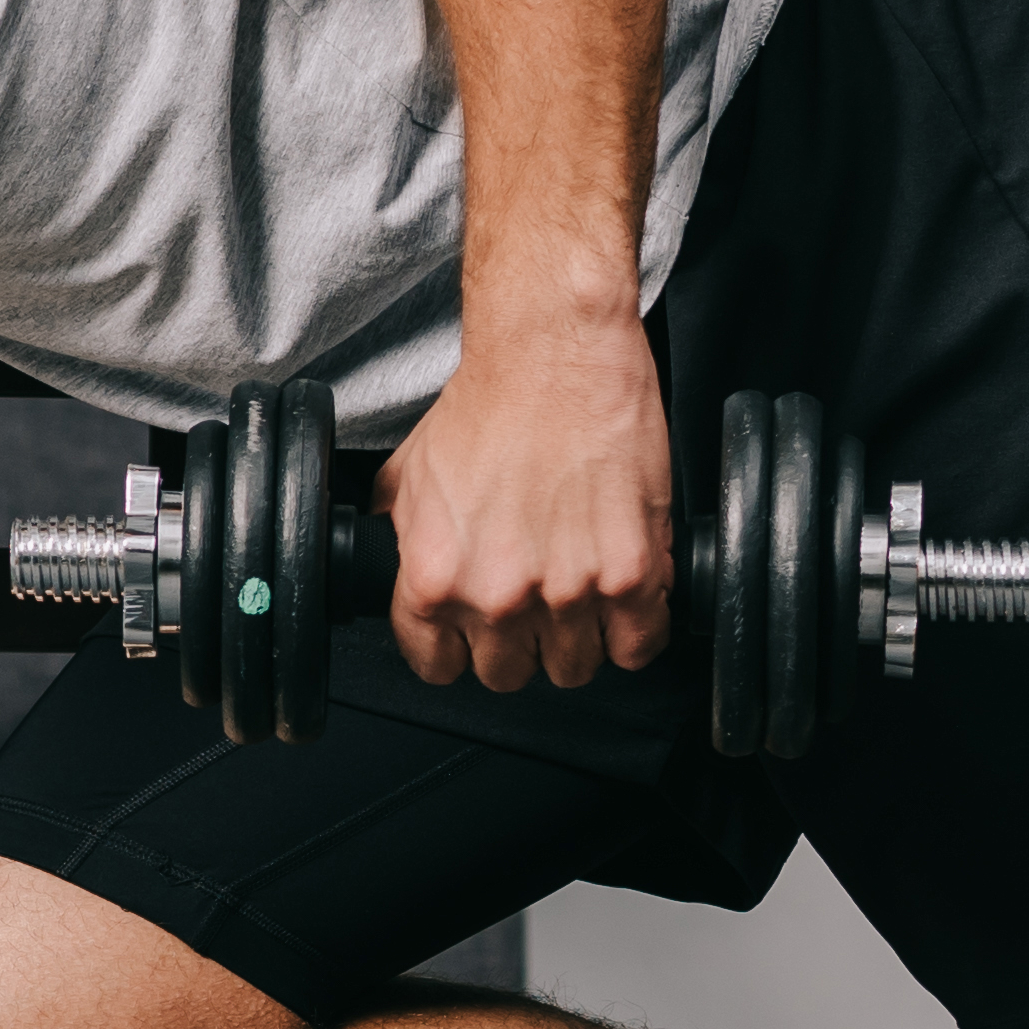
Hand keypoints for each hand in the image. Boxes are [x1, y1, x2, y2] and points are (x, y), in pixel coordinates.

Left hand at [383, 313, 678, 692]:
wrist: (555, 353)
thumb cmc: (489, 401)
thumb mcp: (410, 475)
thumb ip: (402, 537)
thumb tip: (391, 560)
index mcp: (435, 578)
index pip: (437, 666)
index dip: (456, 648)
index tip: (473, 633)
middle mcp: (497, 595)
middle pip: (507, 674)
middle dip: (517, 644)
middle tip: (531, 604)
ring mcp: (569, 591)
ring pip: (574, 668)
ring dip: (577, 638)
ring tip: (578, 596)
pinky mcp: (632, 573)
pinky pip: (638, 647)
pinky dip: (635, 631)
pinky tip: (625, 601)